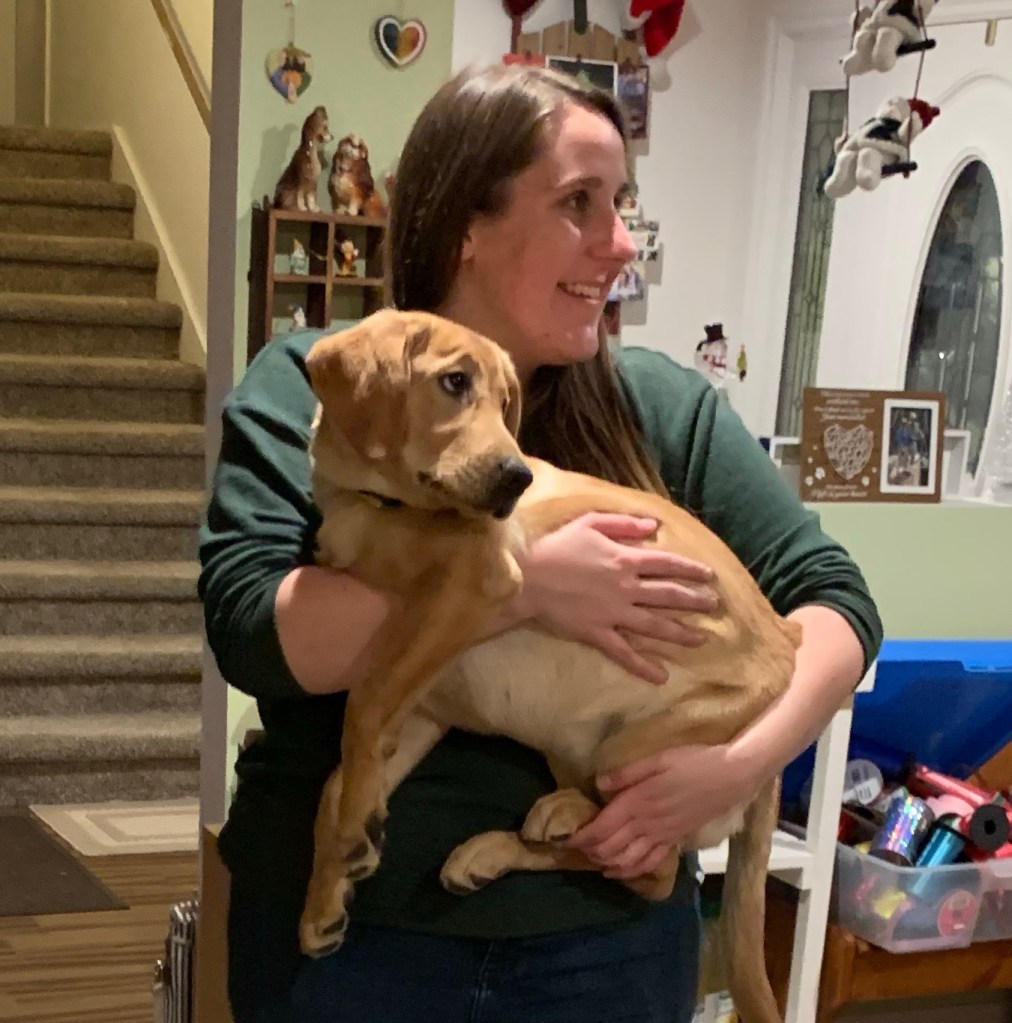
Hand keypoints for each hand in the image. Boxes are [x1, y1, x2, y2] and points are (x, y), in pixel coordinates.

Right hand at [516, 513, 717, 682]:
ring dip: (680, 632)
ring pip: (654, 625)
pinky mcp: (598, 633)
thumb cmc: (557, 546)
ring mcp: (613, 613)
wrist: (527, 577)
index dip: (690, 570)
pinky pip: (624, 653)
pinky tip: (661, 676)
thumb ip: (624, 523)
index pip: (667, 564)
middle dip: (694, 600)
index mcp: (625, 559)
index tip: (709, 576)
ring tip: (701, 638)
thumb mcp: (590, 523)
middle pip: (668, 595)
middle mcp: (626, 588)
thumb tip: (654, 526)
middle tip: (714, 606)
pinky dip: (643, 666)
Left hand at [567, 744, 751, 878]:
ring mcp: (662, 836)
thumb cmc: (693, 762)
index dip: (581, 837)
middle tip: (573, 850)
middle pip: (610, 847)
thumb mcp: (658, 759)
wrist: (730, 778)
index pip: (602, 828)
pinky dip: (630, 871)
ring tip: (592, 861)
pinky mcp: (675, 841)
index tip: (564, 839)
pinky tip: (619, 872)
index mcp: (638, 802)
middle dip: (589, 852)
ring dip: (606, 863)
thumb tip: (599, 783)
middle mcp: (646, 824)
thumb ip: (627, 773)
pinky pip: (649, 863)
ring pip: (627, 860)